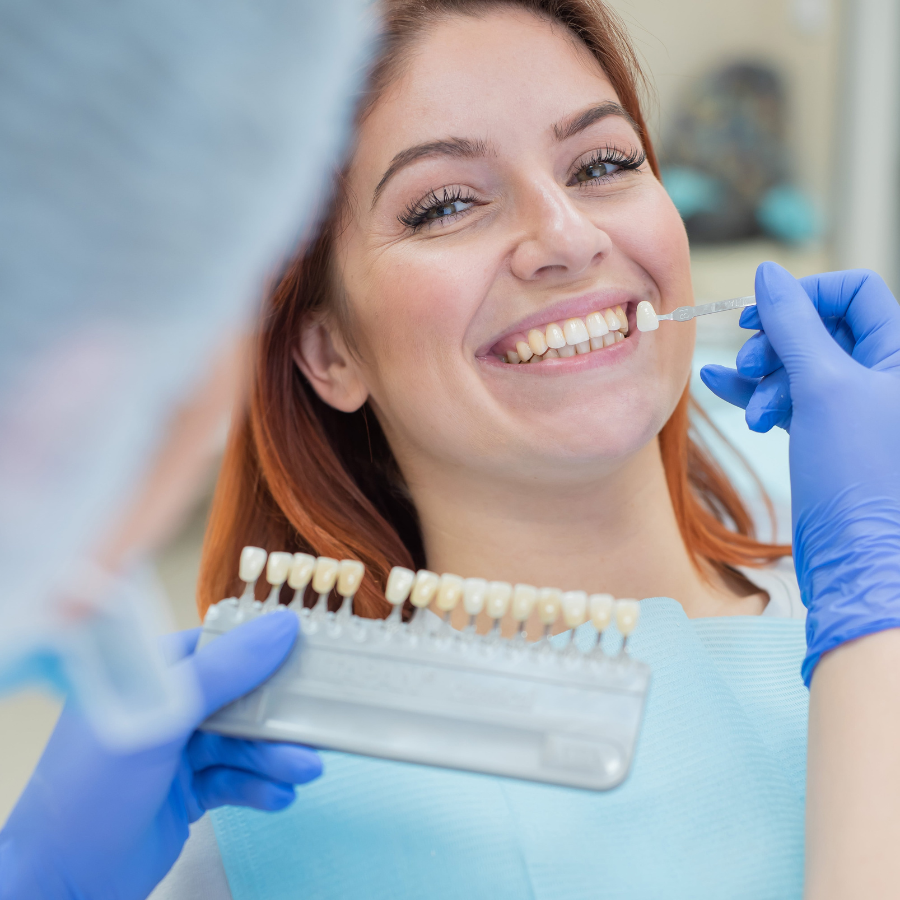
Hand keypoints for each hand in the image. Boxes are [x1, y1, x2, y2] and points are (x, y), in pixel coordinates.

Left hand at [0, 609, 320, 899]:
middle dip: (277, 715)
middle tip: (315, 724)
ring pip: (242, 742)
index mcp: (149, 674)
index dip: (264, 647)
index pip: (217, 645)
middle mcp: (166, 708)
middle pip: (239, 696)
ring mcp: (177, 751)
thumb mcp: (163, 717)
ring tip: (305, 770)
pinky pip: (236, 780)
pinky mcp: (189, 792)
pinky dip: (259, 787)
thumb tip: (282, 626)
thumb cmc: (92, 790)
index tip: (309, 649)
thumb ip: (224, 671)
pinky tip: (279, 796)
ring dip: (275, 757)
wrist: (61, 884)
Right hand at [700, 263, 899, 683]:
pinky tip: (719, 387)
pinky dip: (753, 392)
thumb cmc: (858, 474)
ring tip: (744, 399)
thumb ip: (794, 326)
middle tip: (749, 366)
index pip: (855, 292)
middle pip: (821, 328)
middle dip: (777, 341)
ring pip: (798, 364)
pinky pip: (787, 398)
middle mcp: (883, 377)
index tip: (759, 316)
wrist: (860, 562)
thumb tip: (767, 275)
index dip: (805, 296)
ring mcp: (854, 408)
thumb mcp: (824, 387)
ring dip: (762, 374)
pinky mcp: (827, 437)